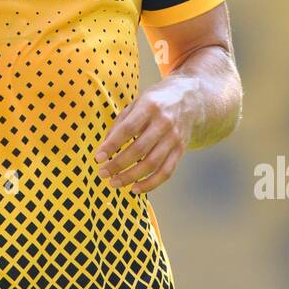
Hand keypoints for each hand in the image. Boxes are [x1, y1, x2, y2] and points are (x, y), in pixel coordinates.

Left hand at [93, 80, 197, 194]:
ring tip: (114, 183)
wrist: (190, 100)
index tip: (98, 158)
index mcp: (150, 106)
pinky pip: (166, 172)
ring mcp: (174, 138)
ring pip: (152, 163)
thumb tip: (105, 148)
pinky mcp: (180, 150)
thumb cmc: (155, 102)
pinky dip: (150, 184)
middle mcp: (164, 123)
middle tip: (102, 174)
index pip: (128, 129)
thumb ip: (120, 123)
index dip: (112, 145)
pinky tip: (135, 188)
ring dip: (131, 177)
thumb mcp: (137, 103)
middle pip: (140, 149)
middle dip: (118, 164)